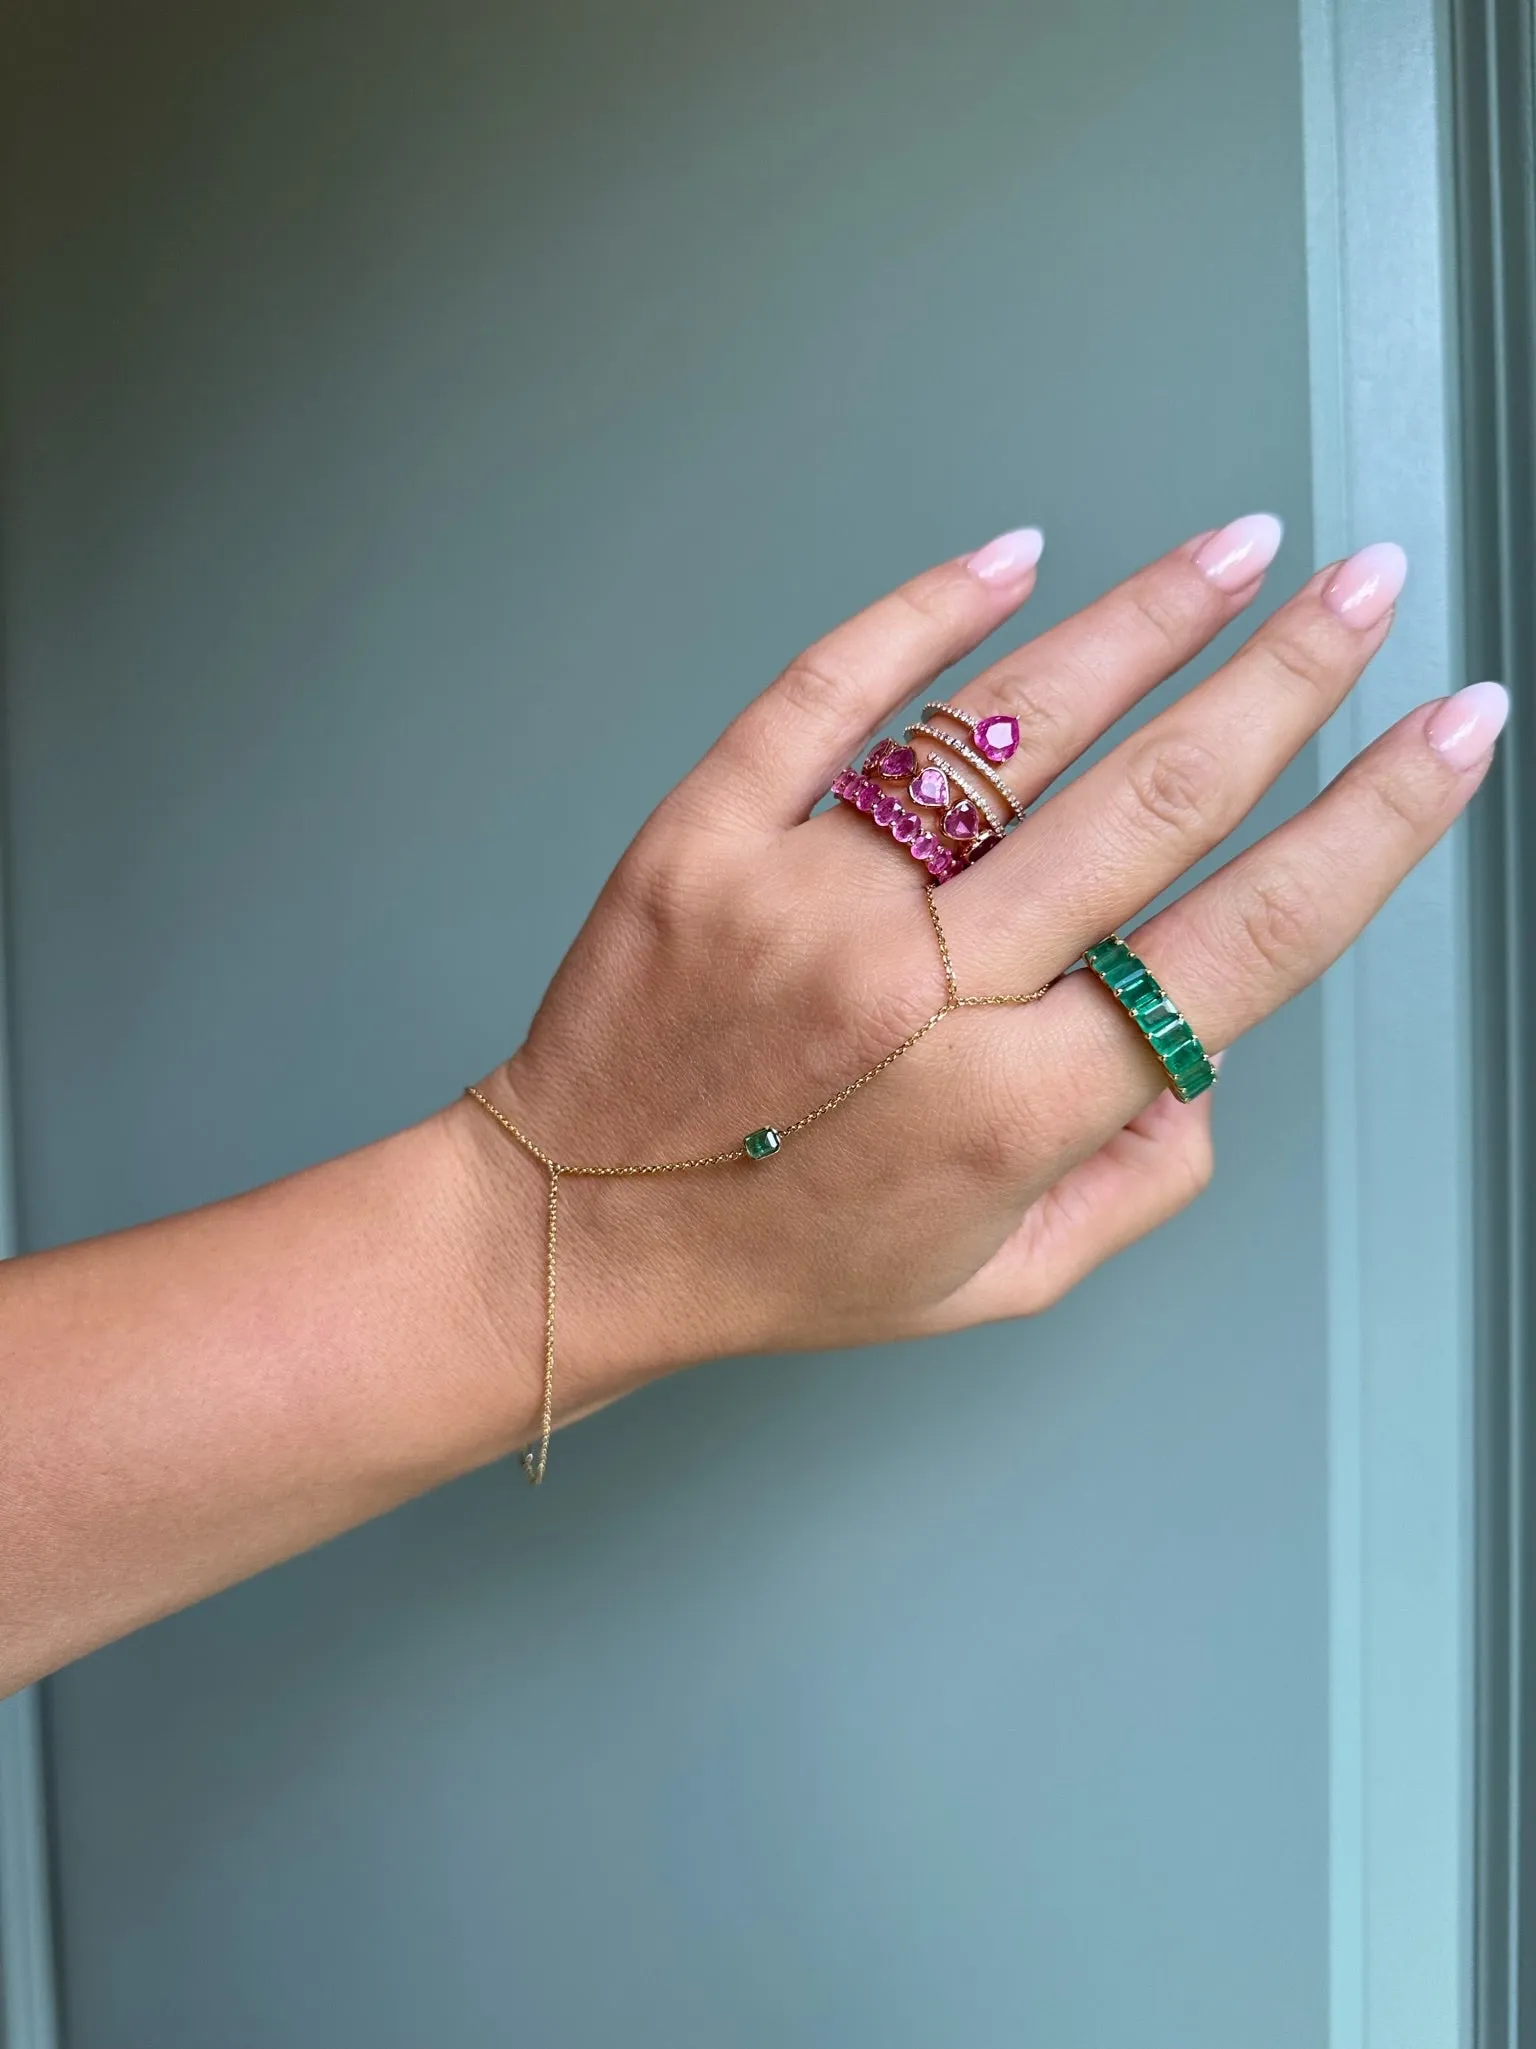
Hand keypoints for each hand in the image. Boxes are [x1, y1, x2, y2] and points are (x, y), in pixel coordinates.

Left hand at [462, 517, 1504, 1432]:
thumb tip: (1204, 1055)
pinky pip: (828, 692)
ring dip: (1145, 622)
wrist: (573, 1231)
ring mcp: (805, 893)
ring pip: (1009, 725)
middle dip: (1289, 680)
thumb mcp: (994, 1279)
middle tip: (1373, 592)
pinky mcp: (706, 831)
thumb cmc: (787, 1263)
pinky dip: (928, 614)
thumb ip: (1134, 1180)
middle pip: (1149, 801)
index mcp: (1012, 1104)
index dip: (1370, 828)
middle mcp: (921, 987)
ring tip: (1241, 550)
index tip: (1451, 733)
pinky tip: (1016, 557)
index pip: (1241, 940)